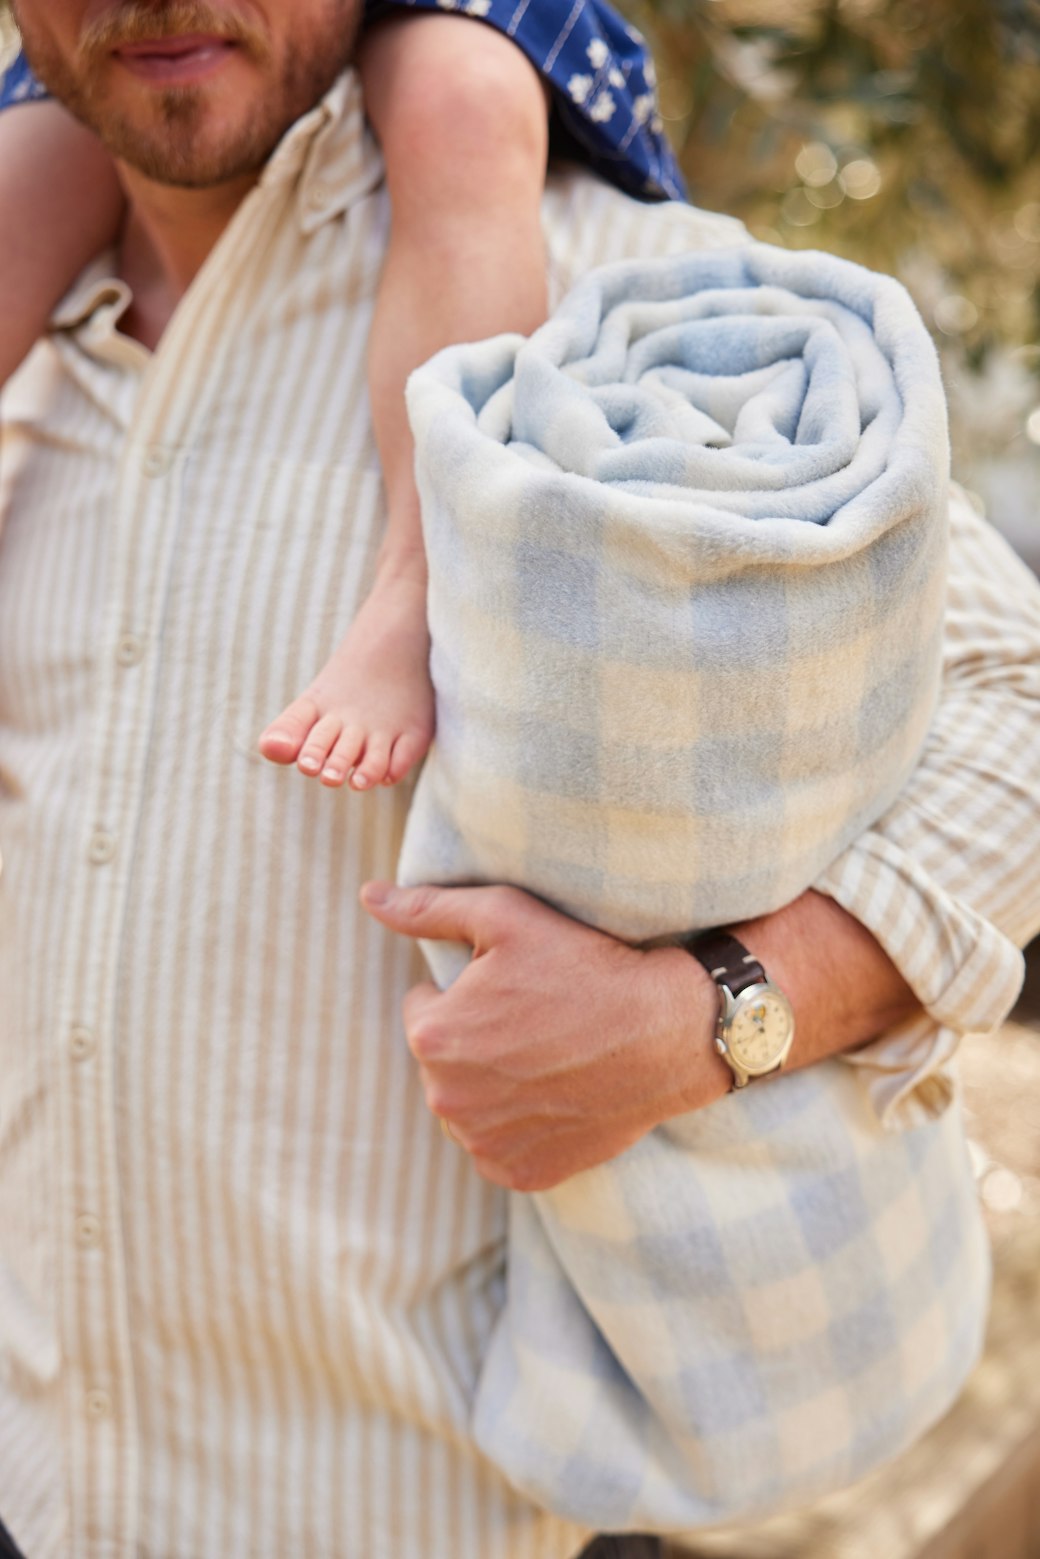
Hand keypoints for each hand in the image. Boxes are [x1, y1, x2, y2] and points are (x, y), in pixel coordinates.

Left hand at [359, 882, 724, 1190]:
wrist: (666, 1033)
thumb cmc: (585, 965)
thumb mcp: (504, 915)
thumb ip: (428, 909)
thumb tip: (369, 897)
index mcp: (432, 1037)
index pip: (424, 1008)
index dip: (467, 992)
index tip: (514, 986)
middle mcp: (447, 1101)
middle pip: (443, 1060)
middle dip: (474, 1039)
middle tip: (534, 1019)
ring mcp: (484, 1144)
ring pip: (468, 1105)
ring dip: (492, 1084)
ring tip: (547, 1055)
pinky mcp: (522, 1174)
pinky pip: (499, 1146)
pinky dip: (519, 1125)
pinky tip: (556, 1094)